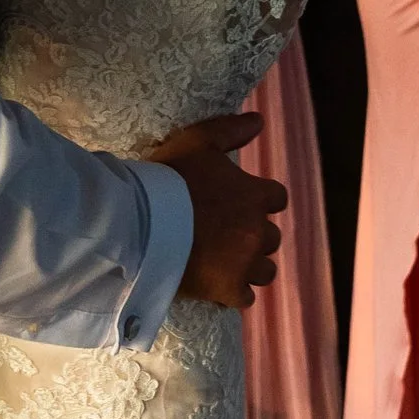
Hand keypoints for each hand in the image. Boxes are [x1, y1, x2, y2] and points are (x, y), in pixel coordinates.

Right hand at [150, 111, 285, 308]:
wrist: (142, 224)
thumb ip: (230, 130)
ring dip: (248, 267)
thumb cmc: (169, 180)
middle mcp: (257, 231)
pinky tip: (214, 286)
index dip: (259, 202)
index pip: (276, 199)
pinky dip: (232, 293)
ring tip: (222, 264)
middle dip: (252, 237)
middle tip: (224, 235)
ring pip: (265, 270)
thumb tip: (259, 120)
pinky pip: (245, 298)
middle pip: (270, 237)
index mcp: (255, 195)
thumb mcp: (197, 143)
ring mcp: (245, 264)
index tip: (238, 204)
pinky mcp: (229, 291)